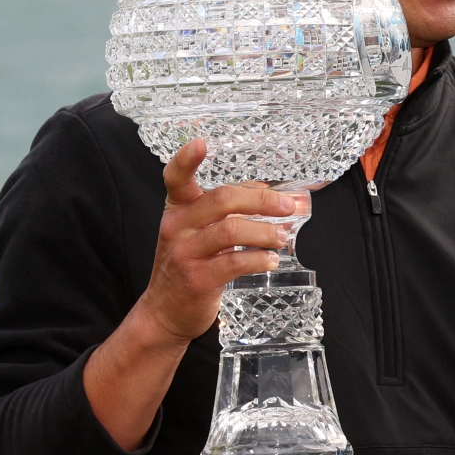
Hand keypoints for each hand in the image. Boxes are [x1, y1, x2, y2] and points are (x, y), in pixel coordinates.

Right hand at [139, 138, 297, 345]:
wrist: (165, 312)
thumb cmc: (188, 266)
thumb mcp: (197, 232)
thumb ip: (226, 210)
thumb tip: (268, 192)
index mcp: (177, 209)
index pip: (175, 177)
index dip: (186, 159)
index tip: (201, 142)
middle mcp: (177, 227)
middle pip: (222, 199)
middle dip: (263, 201)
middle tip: (289, 206)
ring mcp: (185, 253)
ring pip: (232, 230)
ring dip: (265, 231)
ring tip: (282, 237)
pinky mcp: (198, 279)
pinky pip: (235, 262)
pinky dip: (259, 259)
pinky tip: (271, 260)